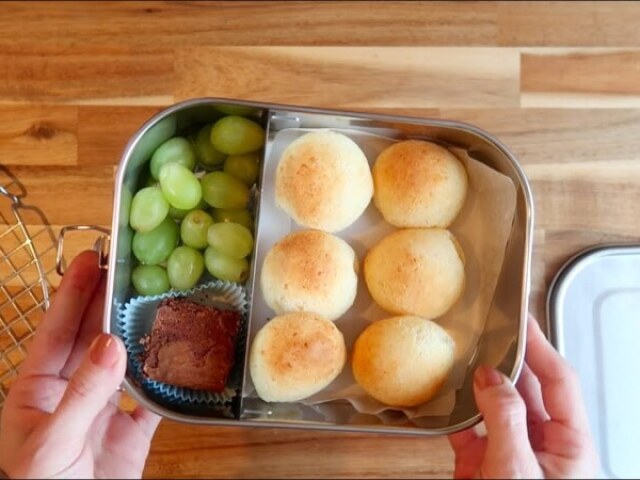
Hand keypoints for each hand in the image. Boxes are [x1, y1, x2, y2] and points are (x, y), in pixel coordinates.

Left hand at [0, 251, 159, 478]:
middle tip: (130, 267)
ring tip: (158, 299)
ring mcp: (103, 411)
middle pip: (92, 338)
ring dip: (140, 333)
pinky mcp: (133, 432)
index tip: (91, 258)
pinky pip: (153, 397)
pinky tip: (180, 354)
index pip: (57, 331)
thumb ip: (82, 393)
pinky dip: (168, 376)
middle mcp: (71, 394)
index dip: (73, 294)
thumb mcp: (51, 442)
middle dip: (108, 302)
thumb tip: (111, 343)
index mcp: (37, 392)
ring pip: (125, 362)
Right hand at [448, 316, 598, 478]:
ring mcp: (509, 452)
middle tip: (490, 333)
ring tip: (464, 359)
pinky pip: (466, 427)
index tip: (523, 322)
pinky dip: (454, 412)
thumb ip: (504, 420)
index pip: (558, 381)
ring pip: (494, 404)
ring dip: (478, 385)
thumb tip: (489, 377)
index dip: (541, 347)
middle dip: (506, 360)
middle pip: (526, 387)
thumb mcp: (517, 469)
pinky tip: (446, 397)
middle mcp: (540, 445)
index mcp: (568, 445)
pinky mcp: (480, 463)